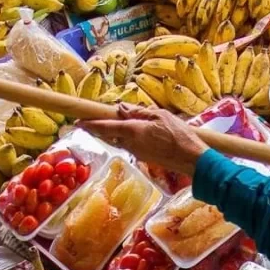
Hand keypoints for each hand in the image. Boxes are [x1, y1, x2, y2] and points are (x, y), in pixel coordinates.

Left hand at [79, 104, 206, 174]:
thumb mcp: (160, 116)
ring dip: (116, 131)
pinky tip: (137, 129)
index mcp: (133, 131)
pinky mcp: (143, 156)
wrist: (192, 160)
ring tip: (121, 120)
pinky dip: (128, 136)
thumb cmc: (179, 135)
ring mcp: (136, 152)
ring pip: (120, 139)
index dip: (90, 124)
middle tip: (94, 119)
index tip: (77, 122)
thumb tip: (121, 109)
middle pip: (110, 134)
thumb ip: (139, 112)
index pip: (105, 127)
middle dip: (101, 127)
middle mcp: (130, 143)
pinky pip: (130, 144)